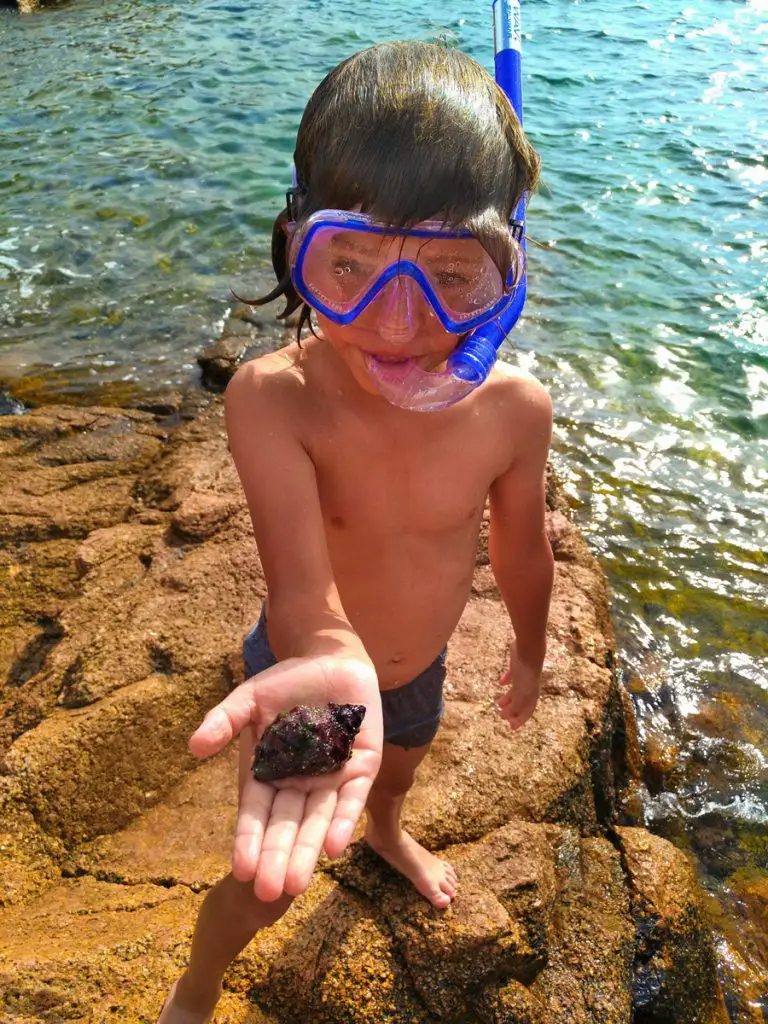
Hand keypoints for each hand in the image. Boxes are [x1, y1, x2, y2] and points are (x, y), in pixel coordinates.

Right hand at [188, 654, 382, 900]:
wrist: (332, 658)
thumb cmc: (288, 682)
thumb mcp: (250, 699)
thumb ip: (224, 721)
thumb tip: (194, 747)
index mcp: (269, 774)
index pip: (256, 814)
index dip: (249, 841)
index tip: (241, 869)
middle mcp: (299, 784)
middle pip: (287, 826)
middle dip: (277, 857)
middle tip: (268, 892)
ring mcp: (331, 778)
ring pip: (318, 821)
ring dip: (308, 851)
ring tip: (296, 883)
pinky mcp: (362, 767)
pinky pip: (352, 798)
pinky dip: (344, 821)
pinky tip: (336, 846)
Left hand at [497, 657, 541, 730]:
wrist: (528, 651)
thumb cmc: (526, 673)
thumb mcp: (520, 693)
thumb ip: (515, 706)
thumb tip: (510, 718)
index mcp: (531, 695)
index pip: (527, 711)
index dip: (520, 720)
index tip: (512, 728)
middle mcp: (529, 686)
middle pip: (520, 702)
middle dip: (512, 711)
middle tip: (502, 717)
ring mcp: (523, 675)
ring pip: (515, 690)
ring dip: (508, 698)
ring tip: (499, 704)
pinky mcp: (517, 665)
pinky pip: (511, 676)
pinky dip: (506, 680)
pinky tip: (500, 683)